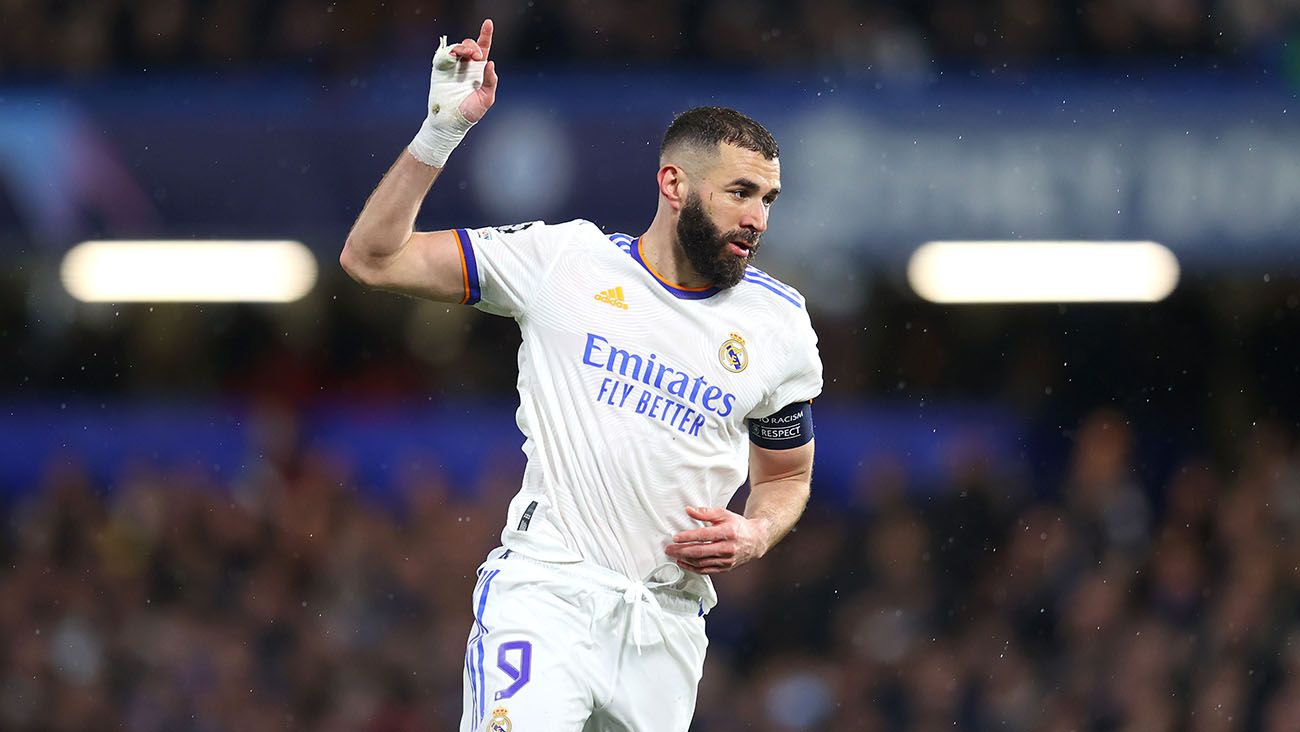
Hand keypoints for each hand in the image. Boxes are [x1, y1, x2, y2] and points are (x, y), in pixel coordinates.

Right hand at [409, 19, 498, 166]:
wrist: (449, 122)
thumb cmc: (469, 112)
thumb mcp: (486, 99)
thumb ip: (490, 81)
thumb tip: (490, 63)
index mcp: (478, 70)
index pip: (484, 48)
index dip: (485, 35)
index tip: (488, 23)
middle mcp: (466, 66)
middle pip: (470, 45)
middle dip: (474, 45)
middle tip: (476, 56)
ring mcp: (453, 67)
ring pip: (457, 47)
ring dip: (463, 47)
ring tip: (465, 55)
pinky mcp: (440, 69)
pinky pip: (444, 54)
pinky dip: (448, 52)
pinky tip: (454, 56)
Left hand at [664, 506, 769, 574]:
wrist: (755, 540)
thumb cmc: (738, 526)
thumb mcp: (724, 514)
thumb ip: (705, 513)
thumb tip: (689, 510)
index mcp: (727, 532)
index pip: (703, 536)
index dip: (688, 537)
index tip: (675, 537)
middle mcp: (728, 548)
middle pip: (700, 551)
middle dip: (681, 551)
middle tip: (669, 549)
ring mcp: (727, 560)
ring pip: (702, 562)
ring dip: (685, 560)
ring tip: (674, 555)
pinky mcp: (725, 568)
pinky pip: (706, 570)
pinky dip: (693, 568)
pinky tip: (684, 563)